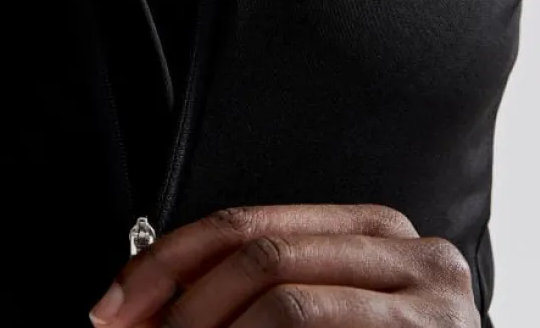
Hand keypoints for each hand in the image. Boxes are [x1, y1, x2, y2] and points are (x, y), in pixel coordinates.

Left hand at [89, 204, 479, 326]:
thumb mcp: (323, 315)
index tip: (108, 308)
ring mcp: (431, 296)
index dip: (165, 262)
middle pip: (257, 250)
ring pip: (281, 296)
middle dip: (174, 301)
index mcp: (371, 228)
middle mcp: (409, 247)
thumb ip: (258, 295)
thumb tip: (143, 308)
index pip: (246, 223)